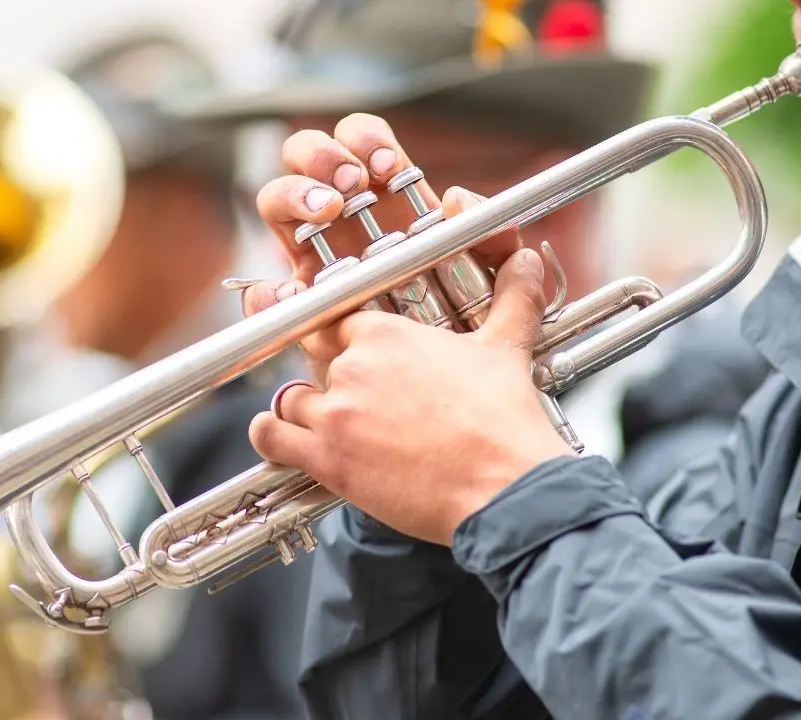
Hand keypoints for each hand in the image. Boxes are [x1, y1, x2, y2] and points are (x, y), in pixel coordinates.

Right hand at [241, 113, 520, 383]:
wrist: (441, 405)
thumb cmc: (464, 336)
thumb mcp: (493, 286)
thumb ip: (495, 240)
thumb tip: (457, 198)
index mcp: (388, 201)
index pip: (361, 142)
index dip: (366, 140)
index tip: (385, 166)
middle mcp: (344, 220)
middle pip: (307, 155)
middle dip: (322, 156)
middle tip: (349, 186)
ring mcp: (313, 259)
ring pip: (277, 201)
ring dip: (295, 194)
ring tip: (326, 212)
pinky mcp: (297, 308)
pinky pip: (263, 290)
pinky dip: (267, 287)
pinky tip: (289, 289)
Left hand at [249, 249, 574, 545]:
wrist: (504, 488)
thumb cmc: (504, 422)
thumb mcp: (507, 347)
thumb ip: (513, 298)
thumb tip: (529, 259)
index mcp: (387, 333)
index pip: (338, 322)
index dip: (344, 341)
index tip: (351, 355)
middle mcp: (353, 366)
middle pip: (314, 359)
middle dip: (331, 378)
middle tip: (357, 400)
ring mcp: (335, 412)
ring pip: (292, 398)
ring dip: (306, 411)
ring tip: (330, 426)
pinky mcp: (327, 458)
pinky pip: (272, 437)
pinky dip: (270, 436)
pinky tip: (282, 438)